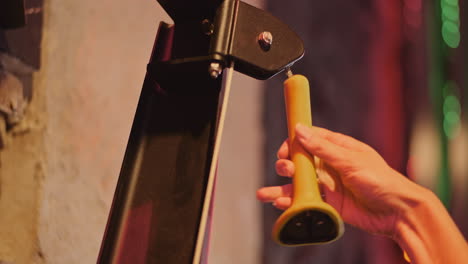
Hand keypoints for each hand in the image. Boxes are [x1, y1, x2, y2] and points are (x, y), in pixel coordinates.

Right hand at [257, 124, 425, 236]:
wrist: (397, 212)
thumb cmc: (381, 180)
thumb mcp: (351, 160)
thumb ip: (323, 148)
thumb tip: (299, 130)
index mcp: (338, 148)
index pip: (309, 138)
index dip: (293, 141)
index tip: (283, 148)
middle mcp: (330, 164)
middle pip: (299, 161)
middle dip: (287, 165)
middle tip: (286, 170)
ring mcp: (328, 184)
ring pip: (298, 184)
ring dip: (281, 187)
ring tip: (265, 194)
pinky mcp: (328, 203)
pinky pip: (305, 201)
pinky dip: (292, 203)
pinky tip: (280, 204)